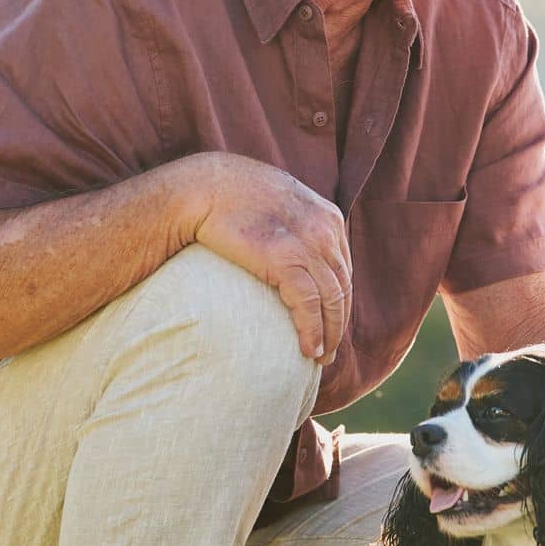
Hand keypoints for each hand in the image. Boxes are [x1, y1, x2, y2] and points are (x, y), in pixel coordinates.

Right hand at [182, 154, 352, 363]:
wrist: (202, 188)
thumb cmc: (230, 196)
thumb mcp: (277, 203)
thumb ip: (294, 224)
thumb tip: (291, 250)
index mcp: (328, 216)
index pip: (343, 268)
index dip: (338, 301)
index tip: (328, 322)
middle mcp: (325, 229)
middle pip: (342, 286)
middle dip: (338, 322)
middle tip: (329, 350)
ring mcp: (308, 243)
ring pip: (332, 300)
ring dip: (329, 334)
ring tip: (320, 357)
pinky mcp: (286, 259)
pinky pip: (309, 305)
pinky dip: (312, 331)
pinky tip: (308, 349)